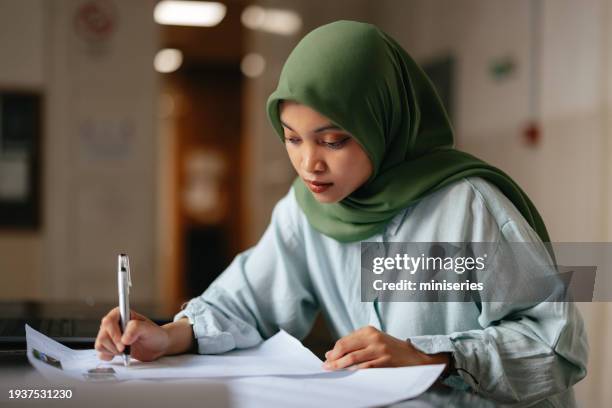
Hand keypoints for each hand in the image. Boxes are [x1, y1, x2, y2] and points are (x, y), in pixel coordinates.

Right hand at [95, 307, 169, 361]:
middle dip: (114, 345)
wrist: (157, 346)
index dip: (114, 334)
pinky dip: (109, 356)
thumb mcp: (149, 329)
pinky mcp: (109, 346)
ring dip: (113, 351)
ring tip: (126, 350)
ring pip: (100, 344)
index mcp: (121, 314)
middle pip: (102, 335)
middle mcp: (113, 323)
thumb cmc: (154, 334)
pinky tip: (120, 355)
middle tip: (126, 349)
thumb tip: (124, 338)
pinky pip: (101, 353)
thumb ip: (137, 328)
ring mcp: (110, 335)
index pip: (108, 321)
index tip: (123, 344)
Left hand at [322, 326, 449, 370]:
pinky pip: (365, 369)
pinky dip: (354, 373)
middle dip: (334, 360)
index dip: (334, 352)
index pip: (344, 341)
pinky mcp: (385, 362)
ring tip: (333, 372)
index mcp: (369, 331)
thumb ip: (353, 346)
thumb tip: (329, 354)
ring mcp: (380, 350)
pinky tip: (348, 376)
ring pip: (353, 359)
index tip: (327, 360)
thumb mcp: (373, 342)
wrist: (416, 357)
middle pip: (346, 349)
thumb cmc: (391, 349)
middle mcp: (373, 338)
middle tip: (326, 368)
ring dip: (340, 367)